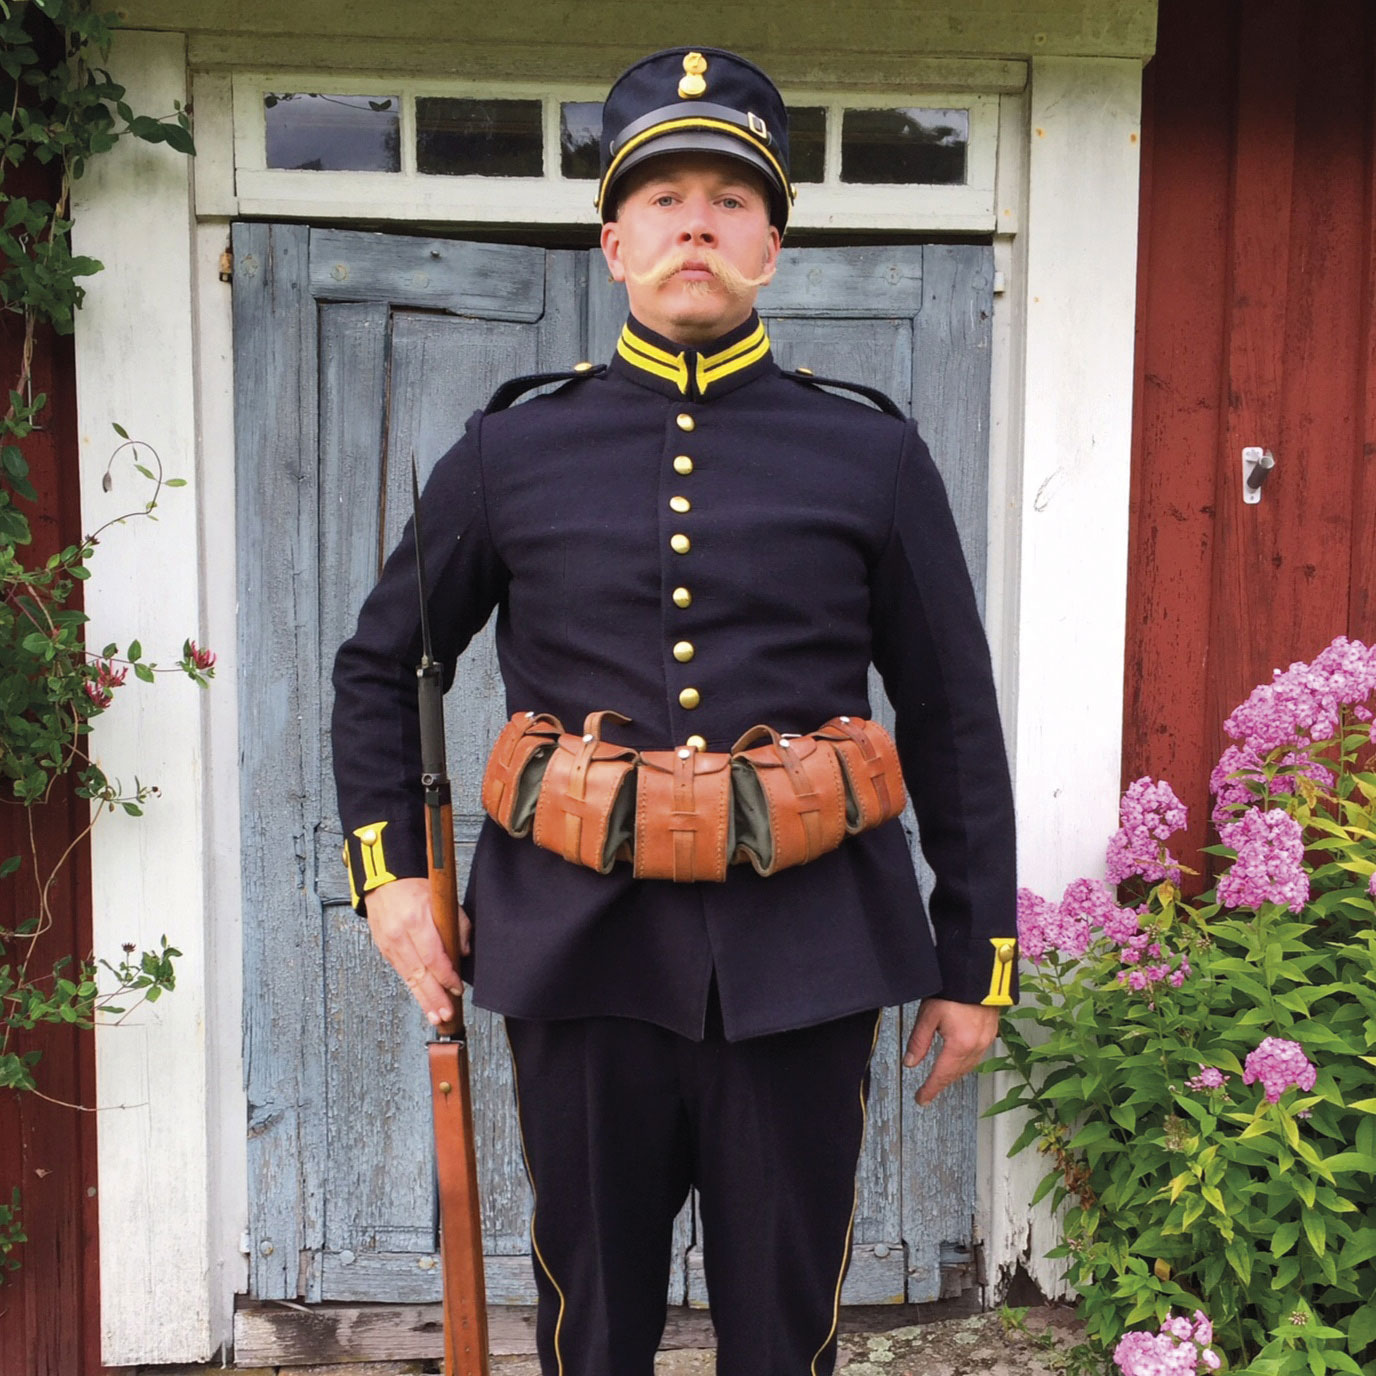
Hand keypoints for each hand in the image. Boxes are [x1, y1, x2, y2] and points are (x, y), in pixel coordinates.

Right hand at [363, 876, 469, 1026]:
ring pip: (409, 978)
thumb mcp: (442, 899)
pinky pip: (402, 973)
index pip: (433, 956)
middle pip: (419, 973)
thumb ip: (458, 925)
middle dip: (434, 997)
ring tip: (436, 1017)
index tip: (457, 989)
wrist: (383, 881)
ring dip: (423, 1000)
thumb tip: (463, 952)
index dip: (446, 976)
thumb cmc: (414, 888)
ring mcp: (389, 945)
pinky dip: (414, 989)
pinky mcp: (384, 950)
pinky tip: (423, 1001)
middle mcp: (399, 935)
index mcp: (415, 920)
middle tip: (446, 1015)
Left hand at [903, 997, 999, 1105]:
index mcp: (959, 1045)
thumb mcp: (929, 1015)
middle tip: (927, 1093)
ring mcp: (986, 1041)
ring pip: (968, 1067)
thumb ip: (919, 1041)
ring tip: (940, 1080)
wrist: (979, 974)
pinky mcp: (991, 1033)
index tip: (921, 1099)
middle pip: (956, 1074)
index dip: (930, 1089)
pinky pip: (977, 1057)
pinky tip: (958, 1062)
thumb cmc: (953, 991)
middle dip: (941, 1084)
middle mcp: (975, 1047)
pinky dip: (965, 1064)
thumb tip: (910, 1063)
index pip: (941, 1075)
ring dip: (953, 1075)